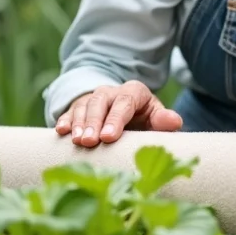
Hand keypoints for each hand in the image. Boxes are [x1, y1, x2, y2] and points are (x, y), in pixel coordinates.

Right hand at [53, 81, 182, 146]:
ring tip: (77, 142)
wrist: (124, 112)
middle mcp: (111, 92)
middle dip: (94, 122)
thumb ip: (163, 121)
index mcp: (134, 92)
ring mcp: (93, 98)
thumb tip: (175, 121)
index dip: (116, 119)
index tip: (109, 137)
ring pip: (83, 106)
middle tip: (90, 142)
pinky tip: (60, 132)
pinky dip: (65, 121)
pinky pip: (69, 111)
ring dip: (79, 124)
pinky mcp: (78, 107)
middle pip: (100, 102)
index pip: (125, 102)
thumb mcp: (155, 118)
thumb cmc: (143, 120)